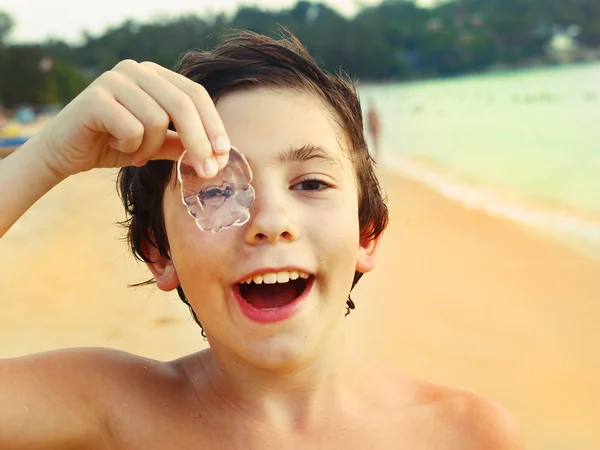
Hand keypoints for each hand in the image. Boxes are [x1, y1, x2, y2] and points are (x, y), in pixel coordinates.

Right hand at [36, 60, 229, 178]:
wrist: (64, 153)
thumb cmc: (113, 144)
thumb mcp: (156, 144)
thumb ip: (183, 143)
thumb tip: (219, 155)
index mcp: (155, 75)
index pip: (195, 94)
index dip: (213, 124)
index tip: (224, 154)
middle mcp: (136, 70)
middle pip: (183, 103)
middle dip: (199, 141)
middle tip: (208, 171)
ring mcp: (114, 79)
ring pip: (156, 120)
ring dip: (149, 147)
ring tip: (133, 151)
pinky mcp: (95, 97)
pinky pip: (132, 128)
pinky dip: (129, 146)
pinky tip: (113, 145)